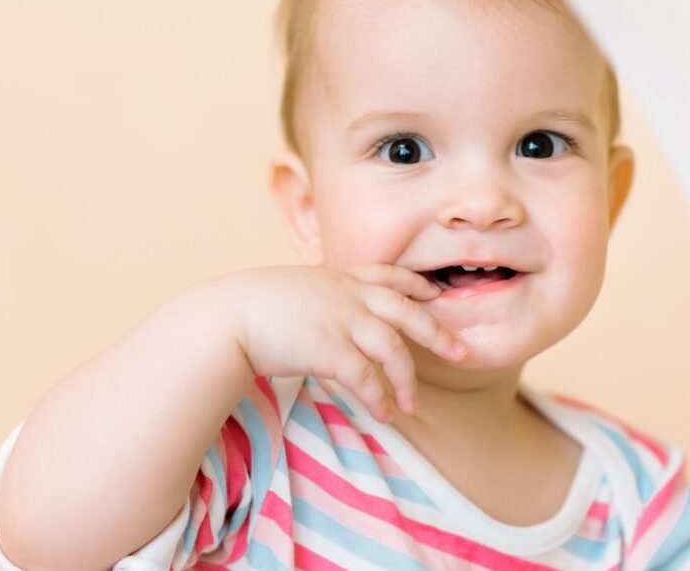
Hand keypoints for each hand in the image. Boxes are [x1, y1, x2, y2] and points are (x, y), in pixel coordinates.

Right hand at [209, 264, 465, 423]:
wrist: (229, 317)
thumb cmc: (249, 307)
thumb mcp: (289, 290)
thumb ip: (315, 299)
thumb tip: (319, 315)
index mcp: (337, 278)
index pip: (388, 275)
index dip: (416, 285)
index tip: (434, 295)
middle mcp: (346, 295)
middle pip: (407, 311)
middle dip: (437, 332)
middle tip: (460, 351)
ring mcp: (342, 320)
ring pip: (393, 349)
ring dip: (406, 380)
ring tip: (412, 405)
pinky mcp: (332, 349)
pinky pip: (368, 379)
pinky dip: (380, 398)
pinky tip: (384, 414)